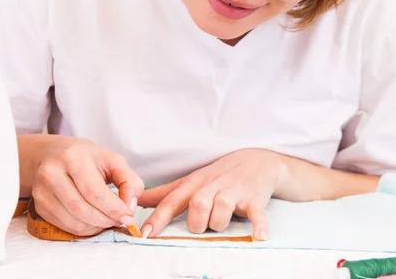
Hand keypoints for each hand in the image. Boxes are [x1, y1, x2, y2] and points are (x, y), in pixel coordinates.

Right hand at [31, 137, 143, 236]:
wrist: (52, 154)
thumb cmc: (86, 157)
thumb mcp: (112, 159)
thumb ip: (129, 180)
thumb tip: (129, 207)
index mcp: (72, 157)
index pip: (94, 192)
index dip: (114, 209)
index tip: (128, 216)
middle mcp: (51, 173)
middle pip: (82, 209)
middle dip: (106, 220)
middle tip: (120, 220)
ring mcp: (41, 191)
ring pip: (74, 222)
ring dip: (97, 227)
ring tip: (108, 220)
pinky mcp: (39, 206)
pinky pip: (66, 227)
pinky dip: (85, 229)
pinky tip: (94, 220)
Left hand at [137, 148, 288, 240]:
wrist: (255, 161)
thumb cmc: (217, 175)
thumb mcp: (189, 181)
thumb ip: (162, 194)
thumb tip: (137, 201)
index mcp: (193, 185)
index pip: (171, 201)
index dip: (157, 218)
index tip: (144, 234)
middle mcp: (211, 187)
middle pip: (197, 204)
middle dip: (195, 222)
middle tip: (199, 227)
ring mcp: (234, 192)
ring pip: (221, 208)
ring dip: (219, 222)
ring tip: (221, 226)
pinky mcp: (254, 198)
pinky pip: (256, 213)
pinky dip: (258, 225)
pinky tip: (259, 236)